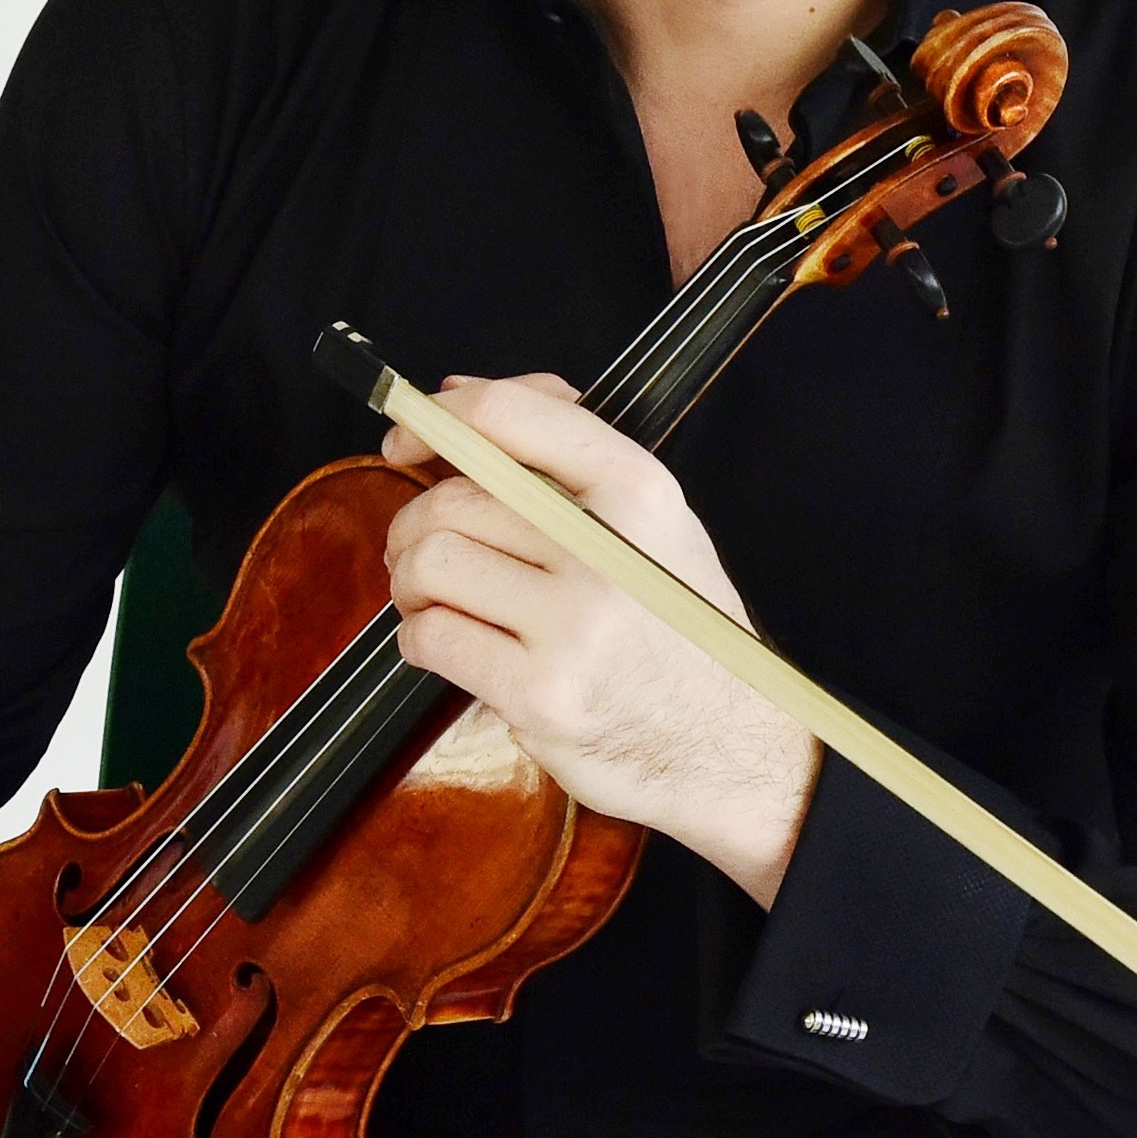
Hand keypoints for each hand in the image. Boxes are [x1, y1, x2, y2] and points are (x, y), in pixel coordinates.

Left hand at [379, 372, 819, 904]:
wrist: (729, 745)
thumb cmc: (678, 629)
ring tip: (437, 601)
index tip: (406, 434)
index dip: (438, 416)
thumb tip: (456, 392)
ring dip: (411, 583)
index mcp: (637, 490)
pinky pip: (431, 638)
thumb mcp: (654, 521)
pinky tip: (452, 647)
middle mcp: (607, 548)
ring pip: (430, 564)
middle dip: (414, 525)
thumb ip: (567, 451)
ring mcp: (574, 624)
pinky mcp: (541, 693)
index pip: (511, 417)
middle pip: (452, 500)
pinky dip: (420, 638)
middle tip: (425, 553)